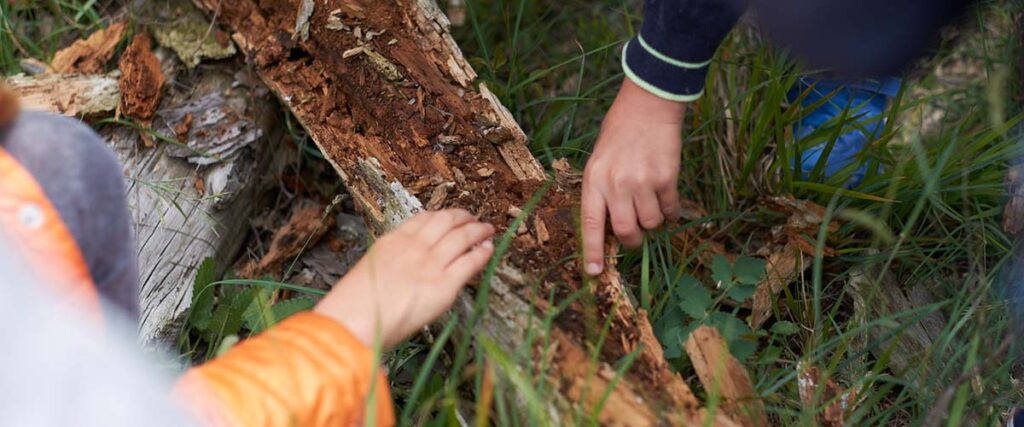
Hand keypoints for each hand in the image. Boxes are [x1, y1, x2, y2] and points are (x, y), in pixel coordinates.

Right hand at [314, 209, 494, 347]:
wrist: (354, 319)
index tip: (450, 217)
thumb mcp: (369, 270)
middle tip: (473, 219)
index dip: (442, 215)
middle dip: (463, 218)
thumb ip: (389, 264)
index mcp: (393, 241)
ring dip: (478, 231)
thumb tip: (400, 272)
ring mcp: (431, 264)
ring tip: (487, 230)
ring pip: (462, 237)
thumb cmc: (354, 305)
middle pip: (446, 221)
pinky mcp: (444, 285)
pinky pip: (470, 262)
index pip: (423, 218)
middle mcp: (414, 247)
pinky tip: (488, 250)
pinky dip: (482, 253)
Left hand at [581, 78, 685, 274]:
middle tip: (635, 235)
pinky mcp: (667, 179)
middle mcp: (617, 184)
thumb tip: (610, 229)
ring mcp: (643, 182)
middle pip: (626, 232)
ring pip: (651, 224)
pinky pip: (670, 210)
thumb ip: (602, 192)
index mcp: (594, 180)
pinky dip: (671, 212)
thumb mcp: (598, 161)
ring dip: (652, 222)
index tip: (594, 272)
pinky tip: (667, 199)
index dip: (592, 251)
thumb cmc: (619, 135)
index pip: (590, 223)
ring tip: (650, 204)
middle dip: (632, 240)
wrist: (647, 107)